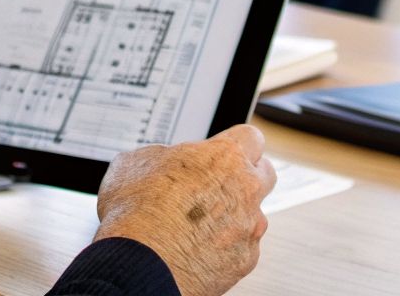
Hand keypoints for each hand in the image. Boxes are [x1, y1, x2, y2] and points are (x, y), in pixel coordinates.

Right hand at [95, 124, 276, 295]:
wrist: (139, 264)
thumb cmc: (135, 212)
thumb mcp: (134, 163)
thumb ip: (162, 156)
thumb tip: (161, 161)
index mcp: (224, 158)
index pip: (251, 137)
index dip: (236, 144)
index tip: (224, 153)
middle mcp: (246, 190)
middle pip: (265, 173)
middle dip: (246, 177)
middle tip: (219, 185)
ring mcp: (249, 228)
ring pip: (255, 215)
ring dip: (235, 216)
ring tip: (199, 226)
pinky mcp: (245, 261)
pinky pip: (242, 249)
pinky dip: (225, 249)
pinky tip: (198, 249)